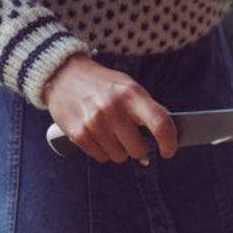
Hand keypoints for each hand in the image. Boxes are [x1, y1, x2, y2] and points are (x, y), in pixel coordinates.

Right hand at [44, 54, 178, 164]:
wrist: (63, 75)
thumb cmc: (100, 83)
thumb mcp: (127, 86)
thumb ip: (145, 108)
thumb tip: (164, 134)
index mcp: (130, 93)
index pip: (159, 122)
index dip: (169, 141)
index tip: (169, 150)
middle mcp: (113, 108)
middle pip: (139, 148)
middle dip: (138, 147)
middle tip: (131, 137)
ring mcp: (95, 122)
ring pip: (120, 156)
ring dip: (118, 149)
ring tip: (109, 131)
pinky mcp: (79, 134)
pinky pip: (101, 157)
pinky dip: (102, 150)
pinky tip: (97, 134)